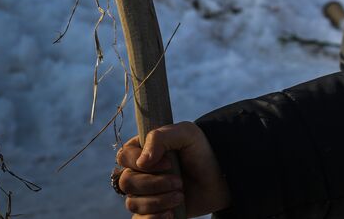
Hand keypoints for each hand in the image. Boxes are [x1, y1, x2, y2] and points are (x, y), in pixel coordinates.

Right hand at [115, 122, 229, 217]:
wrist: (219, 178)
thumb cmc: (201, 152)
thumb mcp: (187, 134)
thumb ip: (161, 137)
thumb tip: (142, 161)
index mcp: (142, 150)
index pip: (124, 157)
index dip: (141, 162)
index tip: (169, 163)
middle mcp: (138, 172)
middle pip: (126, 182)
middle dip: (154, 184)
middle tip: (179, 182)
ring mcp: (143, 193)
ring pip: (132, 202)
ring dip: (158, 201)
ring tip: (180, 196)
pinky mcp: (150, 212)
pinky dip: (154, 218)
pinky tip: (171, 213)